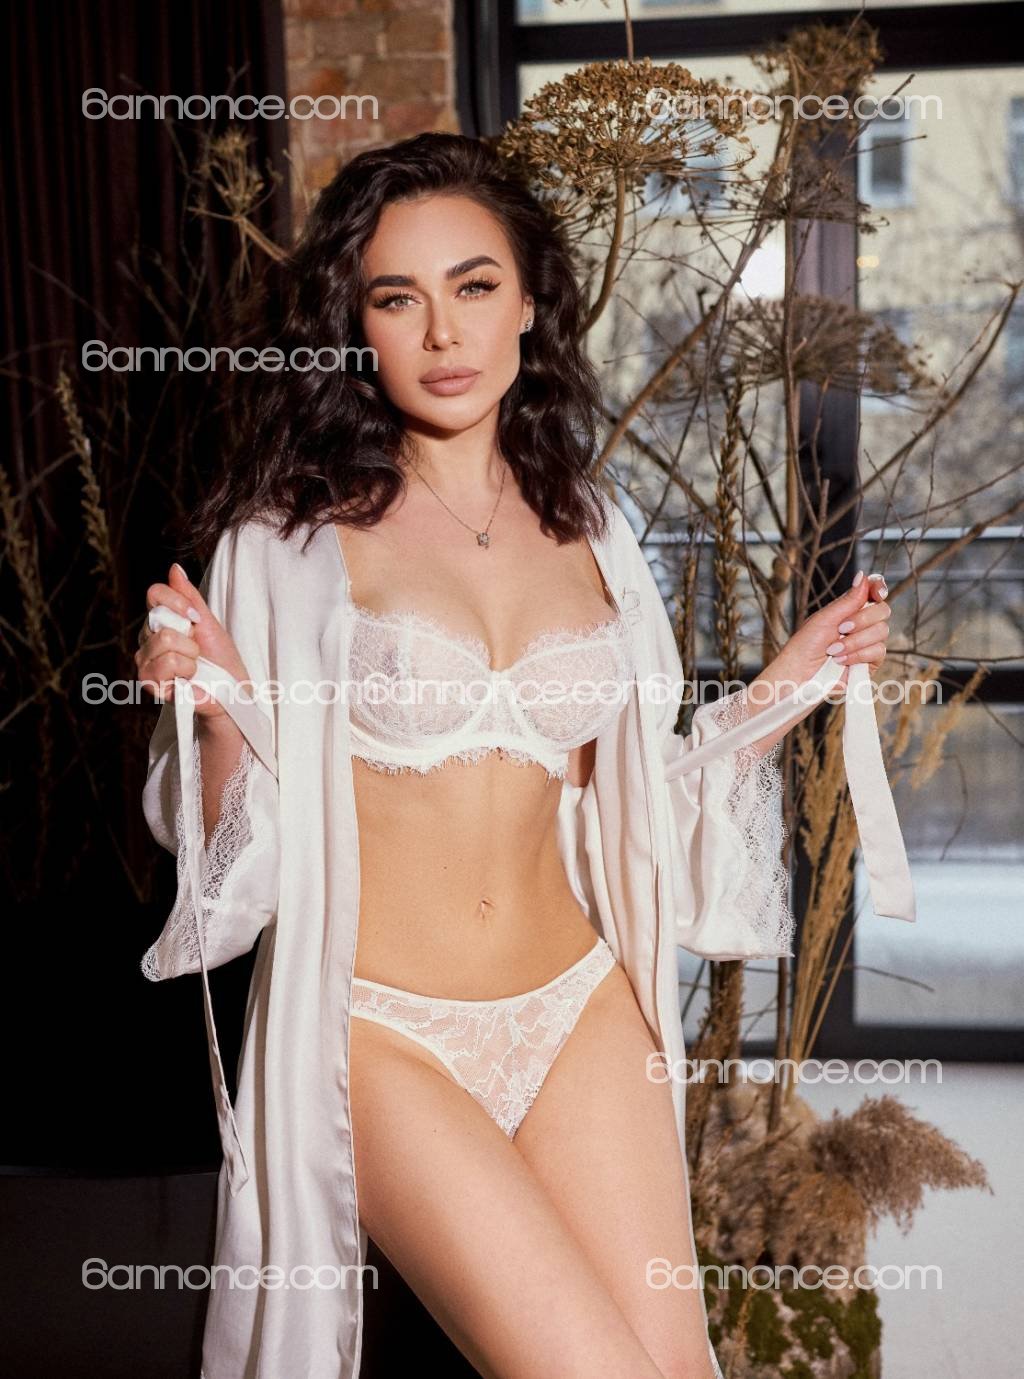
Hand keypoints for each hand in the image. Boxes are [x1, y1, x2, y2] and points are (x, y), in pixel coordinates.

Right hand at [135, 562, 250, 717]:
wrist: (231, 695)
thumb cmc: (222, 662)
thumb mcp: (209, 624)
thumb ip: (190, 598)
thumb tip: (174, 568)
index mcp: (161, 622)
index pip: (154, 594)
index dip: (178, 602)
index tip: (196, 618)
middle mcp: (148, 639)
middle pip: (158, 618)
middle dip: (188, 635)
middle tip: (197, 650)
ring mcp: (146, 661)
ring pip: (162, 641)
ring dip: (189, 655)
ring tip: (194, 667)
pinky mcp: (150, 683)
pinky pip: (163, 664)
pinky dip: (185, 670)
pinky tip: (188, 679)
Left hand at [762, 571, 891, 691]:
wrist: (800, 674)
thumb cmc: (805, 645)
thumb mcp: (825, 618)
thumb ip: (848, 600)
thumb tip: (863, 576)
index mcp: (850, 609)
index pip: (874, 592)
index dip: (879, 588)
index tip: (877, 593)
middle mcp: (862, 624)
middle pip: (883, 610)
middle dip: (862, 619)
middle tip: (841, 628)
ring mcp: (868, 642)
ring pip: (882, 631)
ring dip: (855, 641)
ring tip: (833, 650)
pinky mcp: (871, 662)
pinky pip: (878, 651)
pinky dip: (858, 655)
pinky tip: (841, 660)